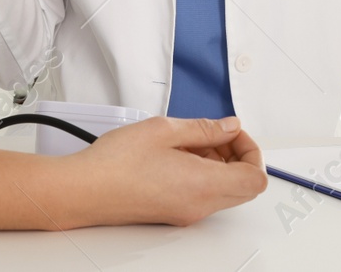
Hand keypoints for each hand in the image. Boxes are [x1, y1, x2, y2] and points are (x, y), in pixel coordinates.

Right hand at [74, 116, 267, 226]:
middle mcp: (200, 204)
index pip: (255, 177)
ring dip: (218, 165)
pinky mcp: (174, 213)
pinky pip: (204, 195)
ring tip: (188, 142)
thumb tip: (229, 127)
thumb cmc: (116, 163)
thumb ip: (203, 128)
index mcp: (203, 184)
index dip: (251, 150)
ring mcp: (187, 212)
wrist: (85, 190)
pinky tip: (175, 156)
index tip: (232, 132)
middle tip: (215, 135)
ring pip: (224, 191)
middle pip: (244, 187)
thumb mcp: (163, 129)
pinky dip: (201, 174)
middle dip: (237, 156)